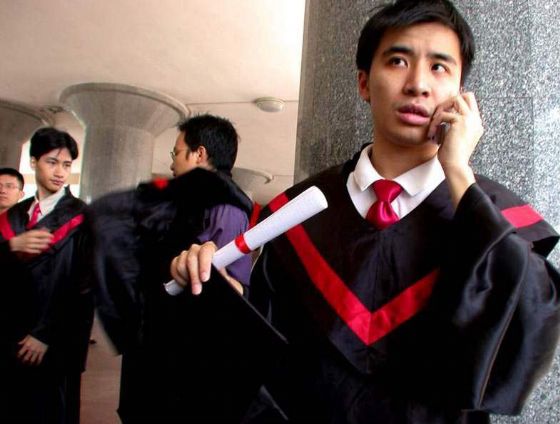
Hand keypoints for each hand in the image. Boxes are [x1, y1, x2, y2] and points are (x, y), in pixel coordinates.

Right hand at [9, 229, 52, 254]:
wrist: (15, 243)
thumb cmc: (24, 236)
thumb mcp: (31, 232)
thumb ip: (39, 231)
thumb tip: (48, 230)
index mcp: (31, 234)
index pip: (42, 234)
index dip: (48, 235)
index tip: (52, 236)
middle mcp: (31, 239)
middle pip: (43, 241)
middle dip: (48, 241)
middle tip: (51, 241)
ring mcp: (29, 245)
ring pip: (41, 246)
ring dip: (45, 246)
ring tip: (47, 245)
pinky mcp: (28, 250)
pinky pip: (37, 251)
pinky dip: (40, 250)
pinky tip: (41, 249)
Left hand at [17, 335, 47, 365]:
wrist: (45, 334)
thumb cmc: (37, 334)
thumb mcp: (29, 336)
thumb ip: (24, 340)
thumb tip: (19, 343)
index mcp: (27, 345)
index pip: (20, 353)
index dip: (19, 356)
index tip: (19, 357)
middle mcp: (31, 349)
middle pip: (26, 358)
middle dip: (24, 361)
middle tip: (24, 362)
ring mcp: (37, 351)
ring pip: (32, 360)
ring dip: (30, 363)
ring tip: (30, 364)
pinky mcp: (42, 352)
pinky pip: (40, 359)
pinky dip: (38, 362)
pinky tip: (37, 364)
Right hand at [170, 242, 243, 295]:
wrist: (212, 284)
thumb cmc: (221, 280)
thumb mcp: (228, 281)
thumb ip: (227, 280)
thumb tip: (227, 283)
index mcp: (212, 250)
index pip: (207, 251)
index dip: (205, 264)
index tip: (205, 278)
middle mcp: (199, 249)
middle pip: (192, 258)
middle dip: (194, 277)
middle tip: (197, 290)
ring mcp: (187, 254)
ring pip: (181, 263)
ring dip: (186, 278)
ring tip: (194, 286)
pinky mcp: (178, 261)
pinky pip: (174, 267)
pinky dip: (178, 277)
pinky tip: (185, 282)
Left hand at [427, 91, 482, 206]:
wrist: (455, 165)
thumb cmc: (451, 156)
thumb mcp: (453, 138)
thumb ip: (452, 126)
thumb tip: (442, 115)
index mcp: (476, 124)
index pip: (470, 102)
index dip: (455, 103)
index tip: (441, 114)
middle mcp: (476, 120)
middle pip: (467, 95)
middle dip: (450, 101)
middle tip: (439, 115)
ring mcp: (470, 120)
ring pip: (456, 99)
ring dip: (441, 110)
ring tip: (434, 124)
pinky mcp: (461, 122)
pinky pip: (443, 115)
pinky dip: (434, 123)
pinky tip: (432, 135)